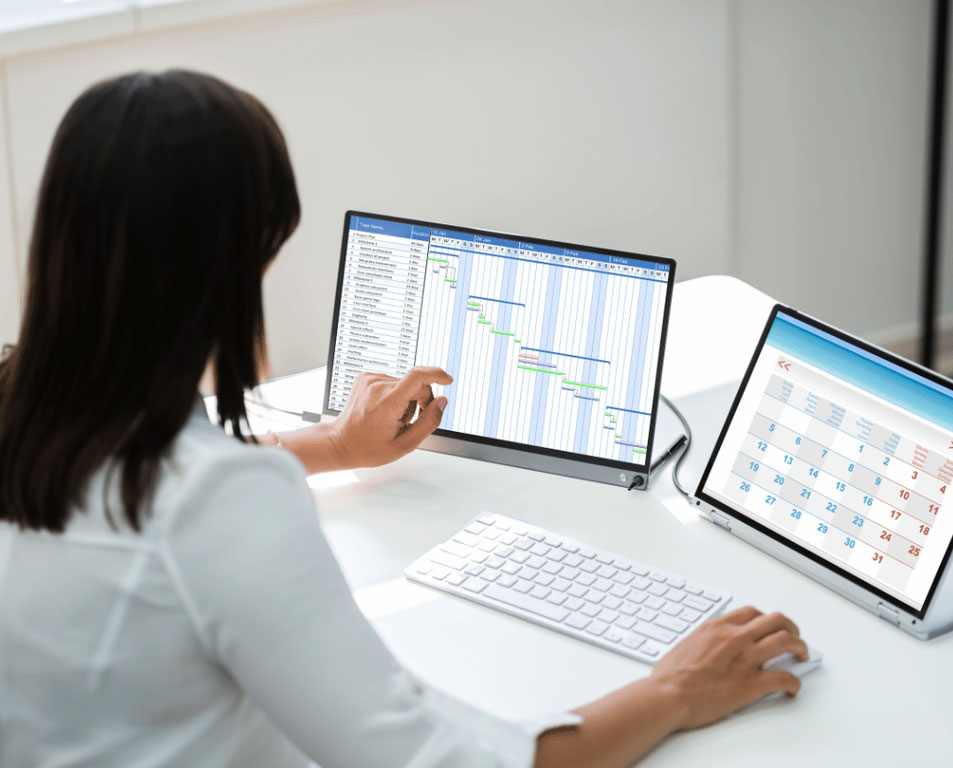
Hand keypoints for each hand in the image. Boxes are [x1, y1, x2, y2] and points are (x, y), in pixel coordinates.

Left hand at [328, 366, 452, 467]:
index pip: (417, 377)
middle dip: (420, 400)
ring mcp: (370, 379)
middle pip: (415, 384)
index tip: (448, 380)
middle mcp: (378, 386)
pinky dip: (394, 394)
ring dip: (405, 399)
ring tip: (392, 418)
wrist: (340, 442)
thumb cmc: (369, 447)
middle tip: (411, 421)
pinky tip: (384, 410)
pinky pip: (392, 382)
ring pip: (404, 384)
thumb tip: (442, 402)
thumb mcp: (404, 445)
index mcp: (388, 402)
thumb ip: (428, 423)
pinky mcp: (366, 377)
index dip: (437, 375)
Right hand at [651, 606, 807, 729]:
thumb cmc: (670, 675)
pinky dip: (794, 683)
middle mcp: (734, 638)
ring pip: (786, 642)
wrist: (668, 694)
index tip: (769, 627)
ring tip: (802, 656)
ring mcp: (745, 659)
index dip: (766, 619)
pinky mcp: (751, 684)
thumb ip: (704, 640)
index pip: (751, 612)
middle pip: (775, 620)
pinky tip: (792, 688)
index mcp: (717, 627)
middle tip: (794, 638)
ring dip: (800, 648)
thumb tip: (709, 645)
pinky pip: (784, 678)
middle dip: (790, 628)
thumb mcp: (686, 644)